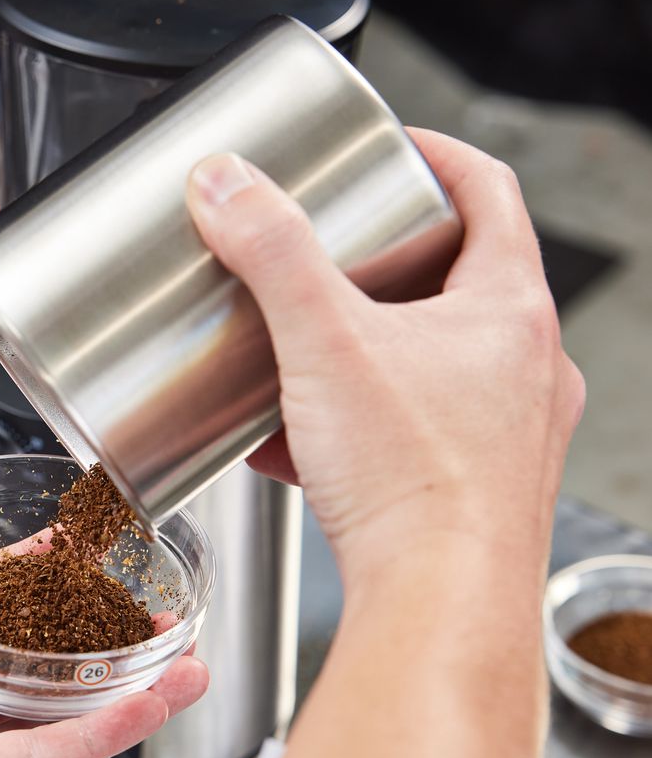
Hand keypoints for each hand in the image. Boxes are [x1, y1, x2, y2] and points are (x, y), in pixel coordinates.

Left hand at [0, 489, 206, 757]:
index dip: (42, 573)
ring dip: (118, 688)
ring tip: (185, 655)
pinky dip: (94, 732)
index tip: (89, 541)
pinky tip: (148, 699)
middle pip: (29, 658)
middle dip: (95, 631)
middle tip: (154, 598)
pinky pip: (31, 756)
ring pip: (46, 713)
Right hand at [184, 130, 583, 585]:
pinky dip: (356, 427)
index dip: (436, 156)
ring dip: (368, 353)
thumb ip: (272, 255)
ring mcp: (509, 433)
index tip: (390, 151)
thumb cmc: (416, 484)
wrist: (441, 606)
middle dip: (387, 264)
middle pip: (460, 279)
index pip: (488, 192)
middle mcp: (528, 368)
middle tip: (333, 254)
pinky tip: (293, 448)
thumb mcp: (325, 343)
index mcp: (509, 310)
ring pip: (433, 364)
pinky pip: (412, 435)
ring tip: (301, 355)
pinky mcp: (476, 488)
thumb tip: (229, 185)